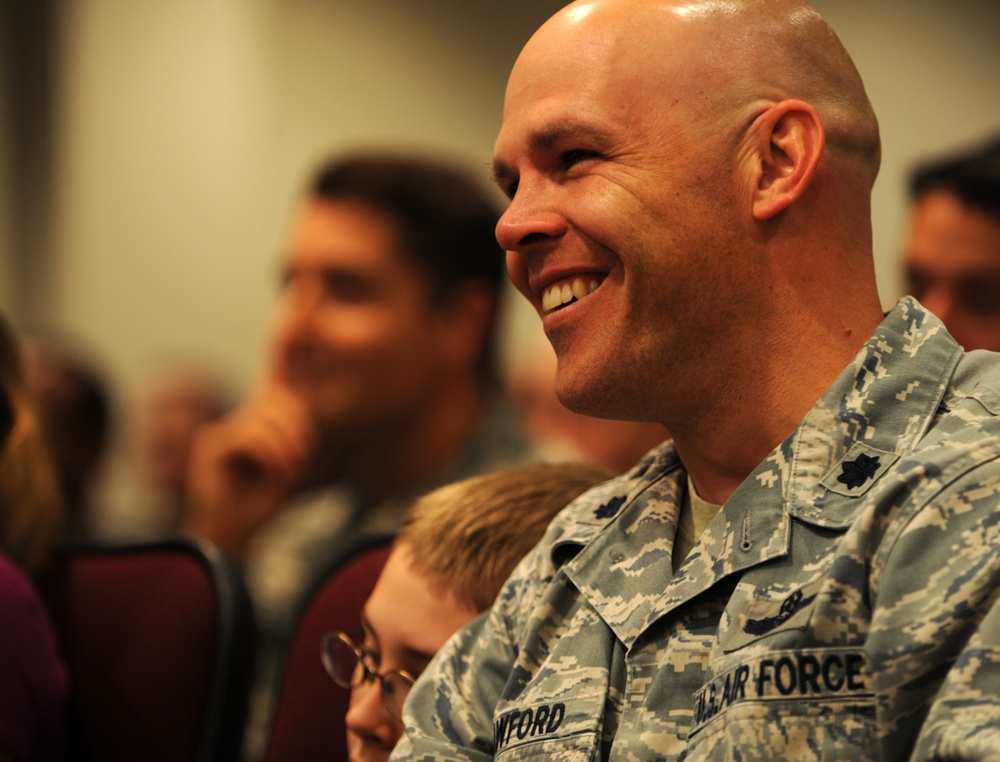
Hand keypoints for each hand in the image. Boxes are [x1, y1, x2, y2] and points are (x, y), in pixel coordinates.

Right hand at [182, 382, 316, 557]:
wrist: (233, 539)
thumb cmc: (263, 507)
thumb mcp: (290, 467)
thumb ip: (296, 436)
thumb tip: (307, 398)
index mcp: (252, 427)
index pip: (274, 394)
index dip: (291, 393)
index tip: (310, 420)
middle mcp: (232, 426)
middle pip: (270, 400)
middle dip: (296, 423)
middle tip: (306, 454)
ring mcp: (218, 434)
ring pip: (260, 417)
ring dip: (284, 443)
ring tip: (293, 469)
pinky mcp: (209, 448)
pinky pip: (246, 435)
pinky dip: (268, 452)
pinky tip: (277, 472)